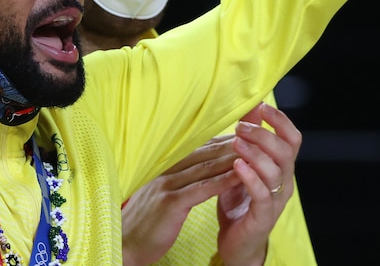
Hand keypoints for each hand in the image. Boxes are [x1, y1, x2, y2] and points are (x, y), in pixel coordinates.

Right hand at [122, 135, 241, 265]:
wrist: (123, 244)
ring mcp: (167, 186)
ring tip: (254, 153)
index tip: (243, 137)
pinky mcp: (170, 203)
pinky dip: (222, 181)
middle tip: (256, 138)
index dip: (222, 142)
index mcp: (165, 169)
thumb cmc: (145, 223)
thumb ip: (175, 181)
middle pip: (205, 154)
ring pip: (206, 168)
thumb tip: (194, 172)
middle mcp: (166, 172)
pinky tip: (239, 177)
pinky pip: (201, 189)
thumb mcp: (160, 196)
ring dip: (231, 159)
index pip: (199, 149)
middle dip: (231, 145)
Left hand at [216, 103, 301, 265]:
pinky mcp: (263, 216)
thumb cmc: (239, 201)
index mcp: (282, 167)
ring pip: (275, 171)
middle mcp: (284, 182)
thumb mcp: (243, 164)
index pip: (292, 138)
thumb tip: (248, 107)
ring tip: (236, 142)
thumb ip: (248, 139)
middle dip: (264, 134)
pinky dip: (251, 177)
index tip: (262, 106)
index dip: (281, 120)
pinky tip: (237, 165)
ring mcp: (276, 200)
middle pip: (285, 151)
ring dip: (256, 153)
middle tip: (240, 127)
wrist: (236, 243)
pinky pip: (262, 194)